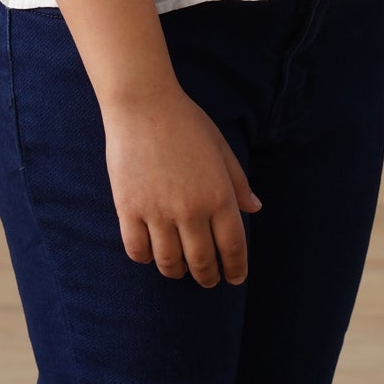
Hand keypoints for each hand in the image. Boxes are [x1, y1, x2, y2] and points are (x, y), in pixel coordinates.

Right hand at [103, 83, 262, 286]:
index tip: (235, 278)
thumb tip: (255, 208)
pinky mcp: (129, 209)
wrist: (143, 103)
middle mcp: (191, 210)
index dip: (236, 268)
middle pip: (202, 262)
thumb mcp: (220, 147)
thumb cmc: (185, 121)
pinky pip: (138, 251)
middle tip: (209, 280)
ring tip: (180, 268)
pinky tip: (152, 252)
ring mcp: (158, 212)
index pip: (233, 247)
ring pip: (169, 263)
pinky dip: (146, 258)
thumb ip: (237, 181)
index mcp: (219, 194)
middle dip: (208, 277)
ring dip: (178, 271)